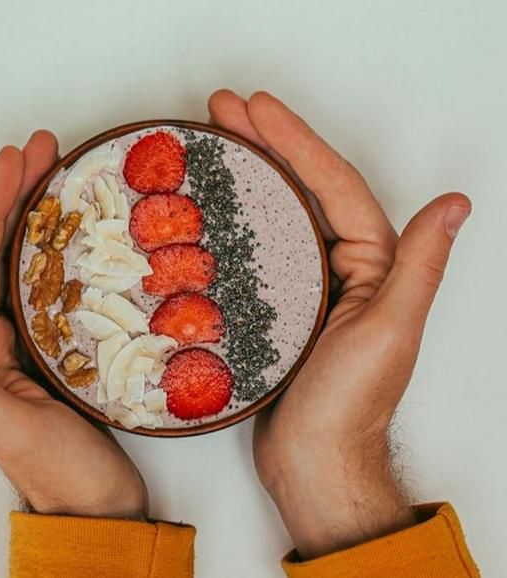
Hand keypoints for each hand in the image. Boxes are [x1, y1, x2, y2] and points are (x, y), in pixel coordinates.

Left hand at [0, 131, 147, 519]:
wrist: (100, 511)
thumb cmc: (60, 476)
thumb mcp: (8, 426)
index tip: (13, 160)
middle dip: (14, 194)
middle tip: (45, 148)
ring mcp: (25, 342)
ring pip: (26, 262)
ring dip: (39, 214)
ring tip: (64, 171)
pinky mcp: (58, 349)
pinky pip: (55, 284)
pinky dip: (66, 249)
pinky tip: (86, 230)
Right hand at [209, 90, 470, 558]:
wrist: (314, 464)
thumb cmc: (348, 407)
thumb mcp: (388, 332)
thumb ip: (416, 266)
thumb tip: (454, 204)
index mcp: (375, 264)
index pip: (332, 186)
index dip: (294, 141)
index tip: (253, 108)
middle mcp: (344, 268)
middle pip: (302, 189)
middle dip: (264, 143)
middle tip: (219, 110)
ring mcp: (309, 286)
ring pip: (276, 214)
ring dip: (245, 174)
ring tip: (208, 144)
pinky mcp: (276, 308)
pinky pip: (254, 250)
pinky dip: (231, 222)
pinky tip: (204, 211)